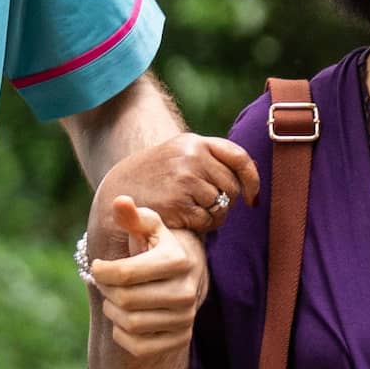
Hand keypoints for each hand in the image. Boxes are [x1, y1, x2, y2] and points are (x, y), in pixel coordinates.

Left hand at [86, 194, 209, 355]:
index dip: (101, 271)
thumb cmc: (157, 247)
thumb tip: (121, 202)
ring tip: (116, 299)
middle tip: (107, 283)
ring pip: (128, 324)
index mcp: (177, 260)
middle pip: (123, 300)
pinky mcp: (179, 340)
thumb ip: (131, 216)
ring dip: (113, 311)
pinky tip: (125, 319)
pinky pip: (137, 346)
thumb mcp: (146, 227)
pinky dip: (122, 333)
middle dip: (106, 290)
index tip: (98, 266)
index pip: (123, 274)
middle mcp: (186, 291)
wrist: (186, 275)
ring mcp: (185, 319)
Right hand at [89, 132, 257, 259]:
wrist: (117, 194)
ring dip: (214, 216)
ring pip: (222, 205)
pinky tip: (185, 221)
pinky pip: (208, 220)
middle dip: (227, 201)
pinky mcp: (179, 203)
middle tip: (207, 208)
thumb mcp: (179, 157)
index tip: (252, 196)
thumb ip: (209, 160)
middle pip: (232, 186)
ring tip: (192, 213)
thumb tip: (250, 180)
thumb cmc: (155, 179)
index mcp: (194, 142)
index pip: (238, 157)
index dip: (251, 178)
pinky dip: (202, 226)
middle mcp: (191, 157)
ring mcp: (185, 179)